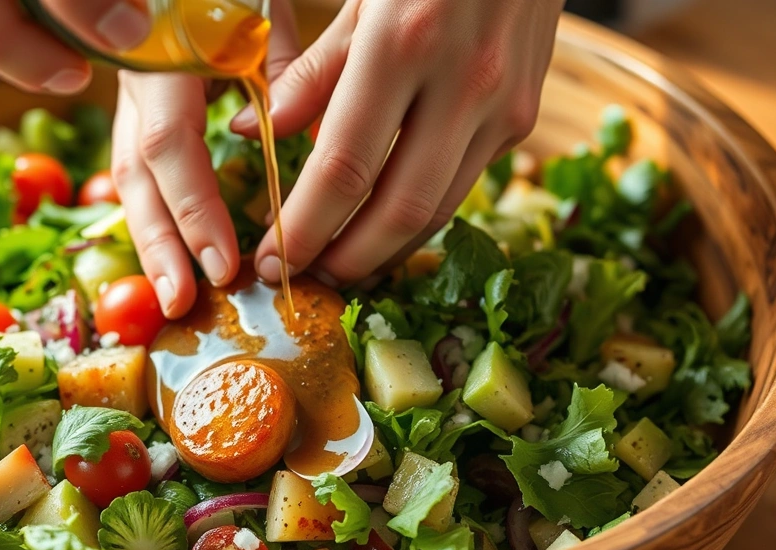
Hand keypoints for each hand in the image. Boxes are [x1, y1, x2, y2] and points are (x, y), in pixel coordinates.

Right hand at [111, 0, 300, 317]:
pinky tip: (171, 261)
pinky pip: (139, 174)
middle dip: (158, 245)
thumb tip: (281, 133)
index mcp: (163, 58)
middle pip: (136, 175)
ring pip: (130, 180)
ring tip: (173, 297)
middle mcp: (135, 86)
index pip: (169, 146)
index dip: (193, 210)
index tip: (223, 265)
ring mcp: (129, 102)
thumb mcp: (257, 8)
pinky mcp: (136, 114)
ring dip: (151, 242)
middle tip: (180, 304)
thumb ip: (275, 62)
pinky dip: (156, 219)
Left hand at [232, 0, 562, 287]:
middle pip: (398, 211)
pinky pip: (462, 183)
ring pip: (438, 210)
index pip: (343, 169)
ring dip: (385, 252)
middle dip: (345, 260)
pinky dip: (419, 215)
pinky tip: (384, 224)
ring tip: (340, 265)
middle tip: (306, 279)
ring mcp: (504, 106)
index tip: (272, 257)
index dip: (303, 226)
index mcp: (404, 43)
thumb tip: (252, 133)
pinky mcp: (524, 117)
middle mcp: (464, 83)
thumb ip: (310, 70)